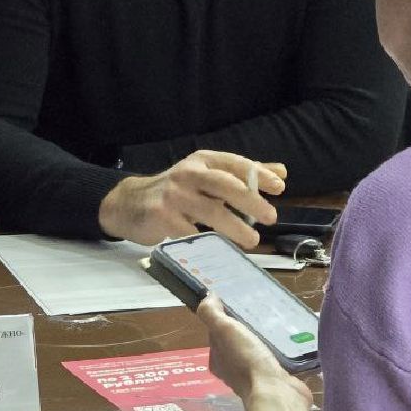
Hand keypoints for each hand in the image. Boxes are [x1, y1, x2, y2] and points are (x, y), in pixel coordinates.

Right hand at [97, 151, 285, 247]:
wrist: (129, 203)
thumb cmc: (176, 191)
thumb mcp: (206, 175)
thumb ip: (242, 175)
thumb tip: (281, 172)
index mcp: (203, 160)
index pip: (235, 163)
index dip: (259, 174)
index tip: (280, 187)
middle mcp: (188, 174)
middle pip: (225, 185)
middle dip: (251, 201)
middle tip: (271, 217)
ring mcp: (174, 195)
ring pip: (211, 211)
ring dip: (235, 227)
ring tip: (252, 240)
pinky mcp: (161, 217)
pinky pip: (191, 232)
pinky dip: (208, 242)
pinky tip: (220, 249)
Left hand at [198, 294, 312, 405]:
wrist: (275, 392)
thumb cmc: (246, 360)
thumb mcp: (224, 331)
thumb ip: (212, 314)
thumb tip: (207, 297)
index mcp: (217, 361)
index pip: (216, 335)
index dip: (223, 320)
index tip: (235, 305)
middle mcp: (232, 371)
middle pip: (236, 344)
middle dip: (245, 329)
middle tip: (258, 312)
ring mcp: (254, 377)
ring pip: (255, 352)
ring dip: (262, 340)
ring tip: (273, 323)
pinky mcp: (273, 380)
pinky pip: (272, 360)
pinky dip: (276, 351)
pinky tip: (286, 341)